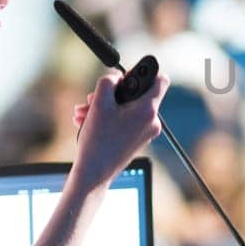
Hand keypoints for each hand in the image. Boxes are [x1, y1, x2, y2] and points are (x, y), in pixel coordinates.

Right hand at [69, 70, 167, 191]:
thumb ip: (108, 81)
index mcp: (148, 110)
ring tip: (83, 112)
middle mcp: (152, 121)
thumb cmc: (98, 140)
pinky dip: (108, 117)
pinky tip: (87, 121)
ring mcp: (145, 131)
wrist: (94, 174)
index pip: (161, 79)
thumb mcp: (99, 103)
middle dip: (112, 93)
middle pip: (137, 94)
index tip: (126, 75)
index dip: (144, 71)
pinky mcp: (136, 139)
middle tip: (93, 98)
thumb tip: (115, 77)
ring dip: (104, 106)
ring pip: (126, 108)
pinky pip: (124, 120)